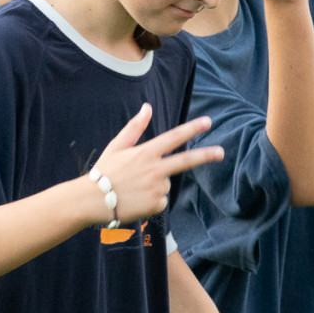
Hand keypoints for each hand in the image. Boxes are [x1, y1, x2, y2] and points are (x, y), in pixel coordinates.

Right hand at [90, 103, 222, 222]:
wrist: (92, 201)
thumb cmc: (104, 171)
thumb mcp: (117, 146)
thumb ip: (135, 127)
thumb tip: (147, 107)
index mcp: (146, 152)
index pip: (174, 137)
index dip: (192, 128)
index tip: (208, 122)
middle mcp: (154, 170)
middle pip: (186, 161)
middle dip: (206, 155)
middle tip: (221, 152)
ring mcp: (157, 188)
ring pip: (165, 184)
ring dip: (155, 185)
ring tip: (133, 188)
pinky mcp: (156, 205)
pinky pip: (160, 201)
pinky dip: (151, 201)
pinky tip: (136, 200)